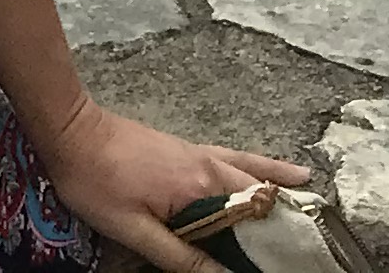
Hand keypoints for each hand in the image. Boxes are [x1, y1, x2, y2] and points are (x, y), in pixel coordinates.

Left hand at [29, 93, 314, 272]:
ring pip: (259, 178)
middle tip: (313, 254)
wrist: (69, 130)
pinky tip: (291, 175)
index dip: (276, 250)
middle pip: (264, 202)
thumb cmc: (94, 180)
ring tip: (319, 223)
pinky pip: (242, 160)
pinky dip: (269, 170)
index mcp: (202, 186)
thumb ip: (183, 257)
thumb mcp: (134, 229)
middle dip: (289, 229)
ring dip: (287, 202)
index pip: (255, 224)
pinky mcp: (192, 151)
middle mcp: (212, 167)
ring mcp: (204, 155)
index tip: (298, 264)